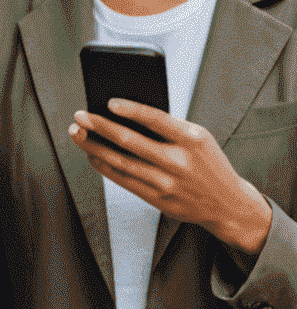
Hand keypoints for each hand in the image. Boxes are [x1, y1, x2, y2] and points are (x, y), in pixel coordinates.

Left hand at [70, 101, 273, 258]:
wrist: (230, 206)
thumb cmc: (209, 164)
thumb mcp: (199, 137)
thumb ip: (169, 126)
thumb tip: (125, 113)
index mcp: (192, 141)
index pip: (156, 120)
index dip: (131, 110)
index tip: (109, 102)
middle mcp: (179, 163)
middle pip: (131, 142)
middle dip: (100, 126)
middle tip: (80, 115)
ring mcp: (168, 184)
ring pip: (121, 162)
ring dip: (94, 146)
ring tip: (77, 133)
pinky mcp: (159, 200)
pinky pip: (125, 181)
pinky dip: (105, 166)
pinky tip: (92, 155)